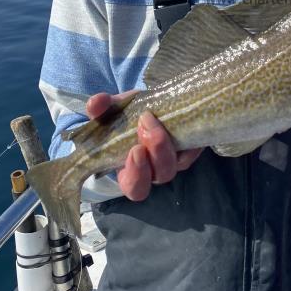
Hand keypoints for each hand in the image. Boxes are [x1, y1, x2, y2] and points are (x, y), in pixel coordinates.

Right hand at [86, 92, 202, 201]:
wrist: (153, 106)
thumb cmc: (126, 116)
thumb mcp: (112, 110)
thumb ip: (101, 108)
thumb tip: (95, 103)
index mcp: (133, 170)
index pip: (135, 186)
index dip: (136, 174)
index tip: (134, 150)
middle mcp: (156, 169)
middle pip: (161, 176)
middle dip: (155, 153)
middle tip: (146, 128)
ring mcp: (176, 158)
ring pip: (179, 163)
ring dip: (167, 143)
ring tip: (154, 119)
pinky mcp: (192, 146)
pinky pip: (195, 147)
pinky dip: (189, 134)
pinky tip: (180, 118)